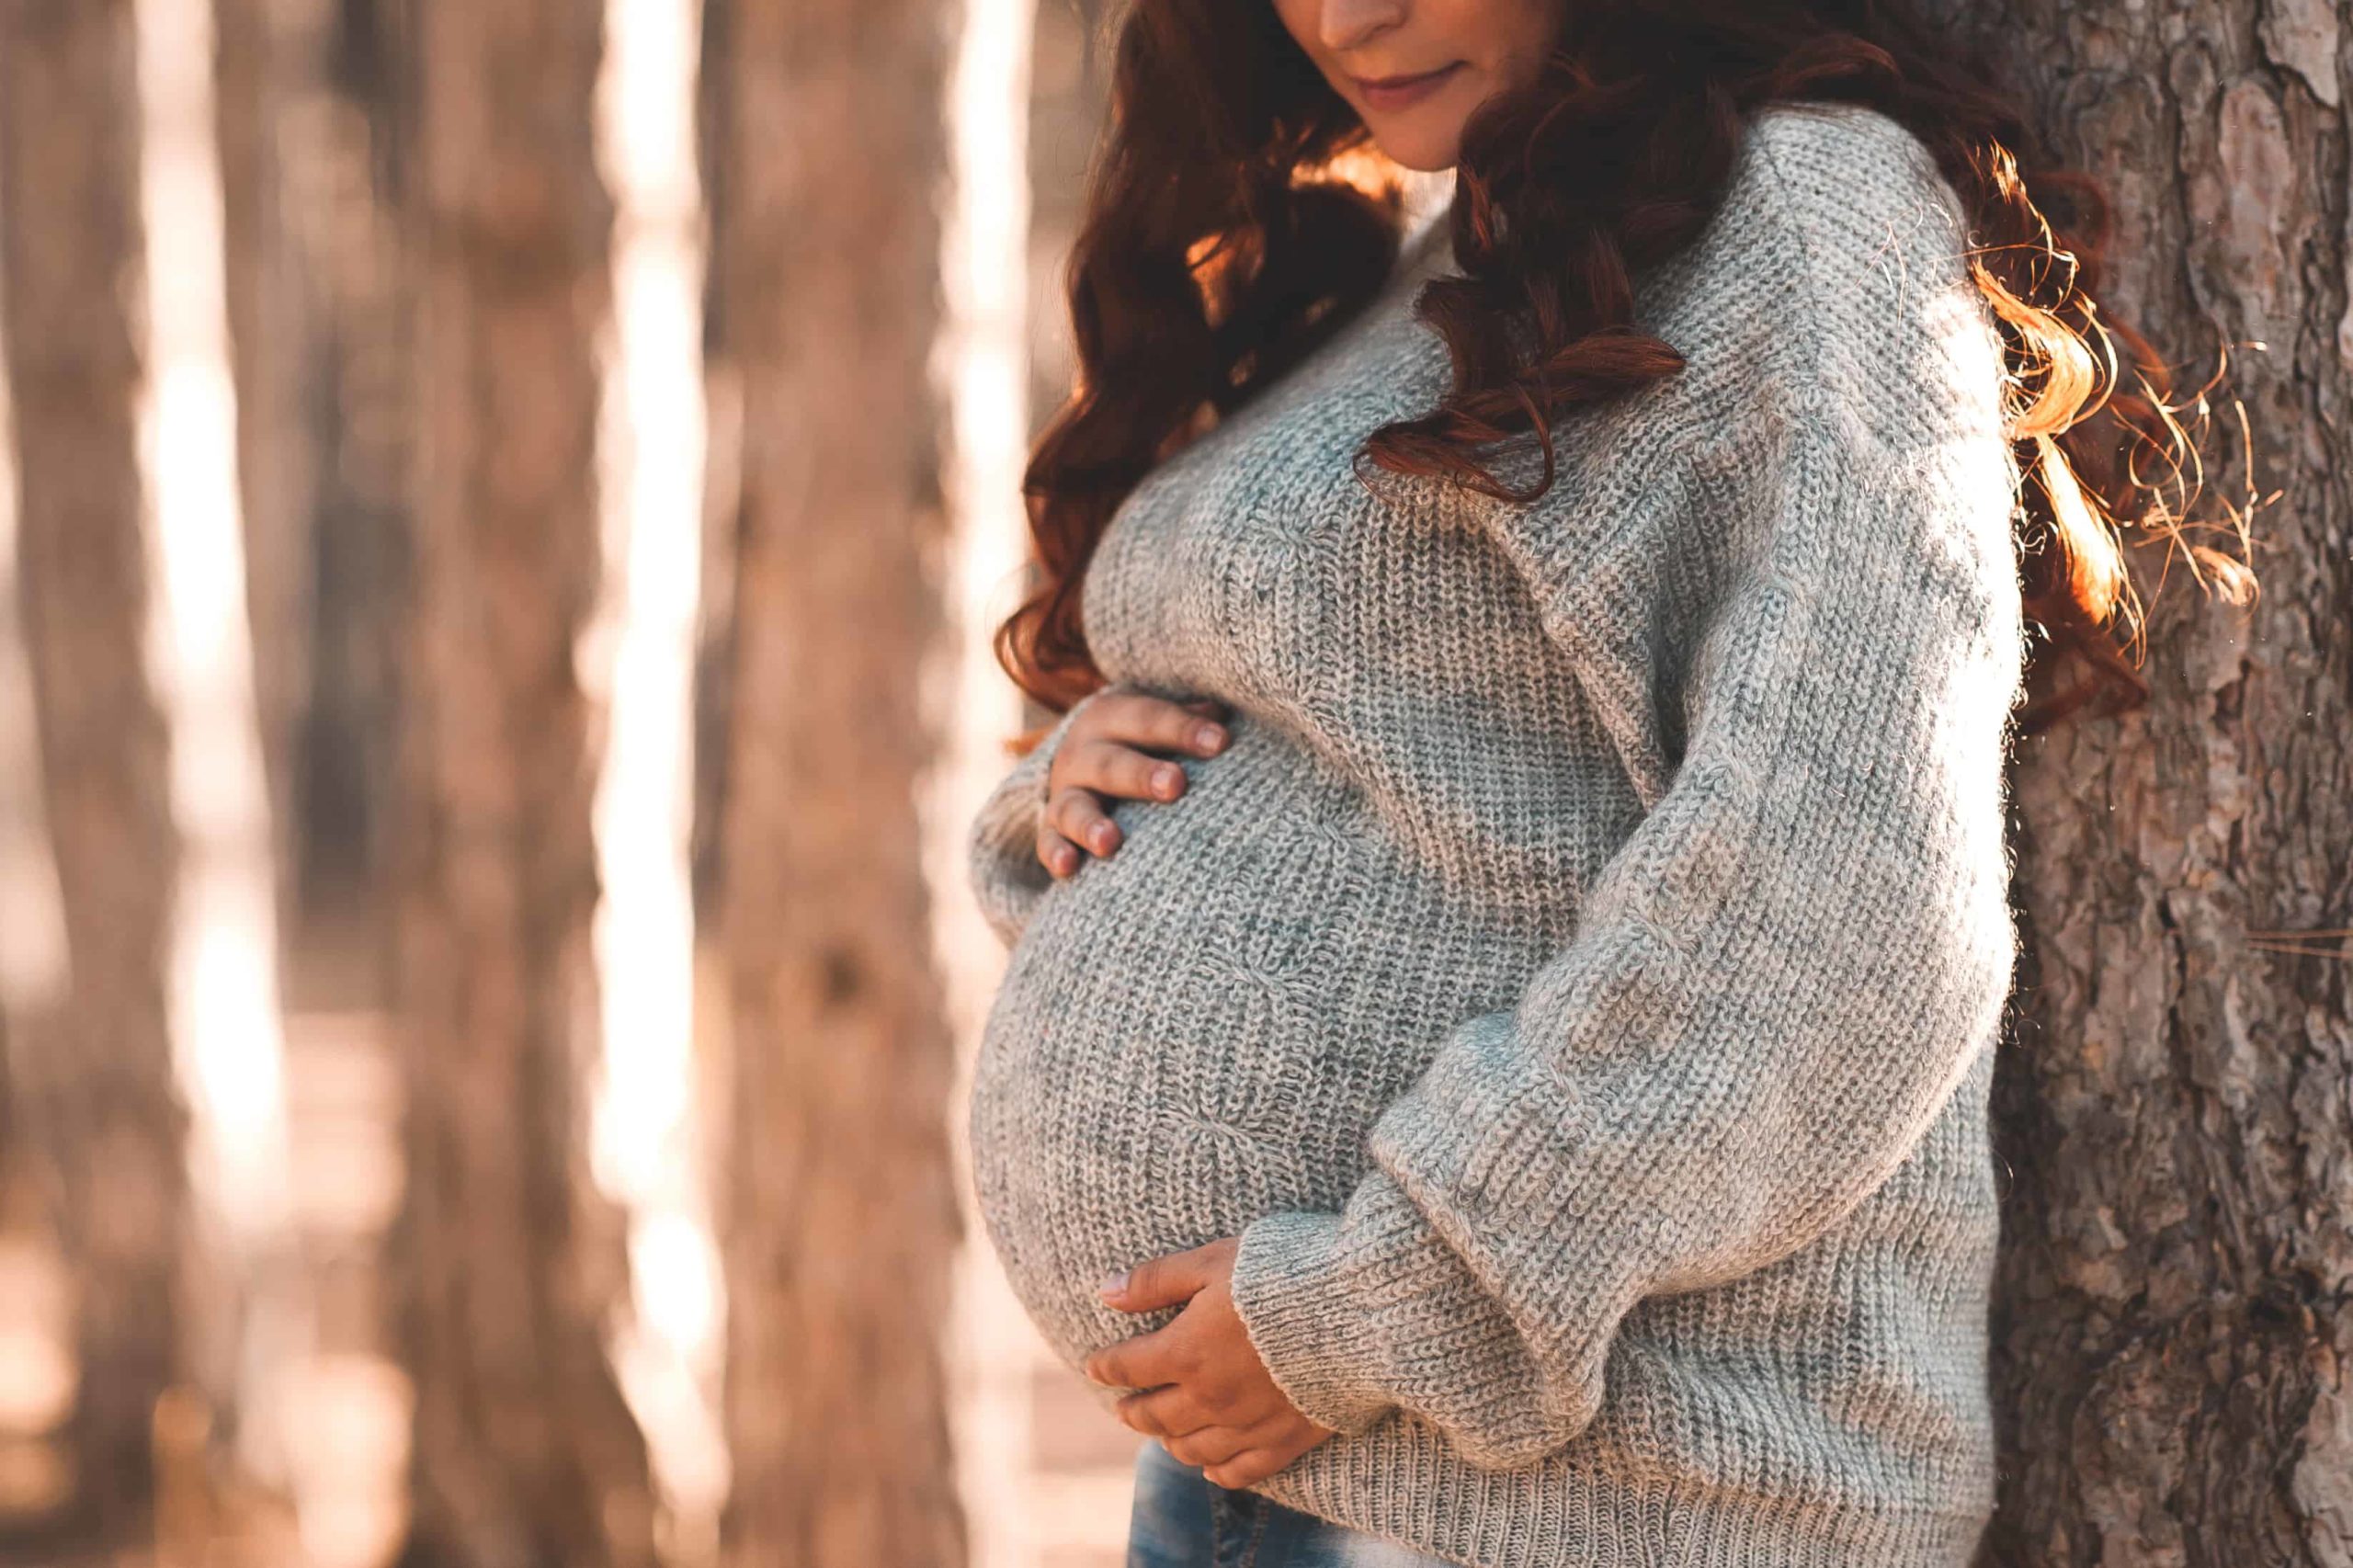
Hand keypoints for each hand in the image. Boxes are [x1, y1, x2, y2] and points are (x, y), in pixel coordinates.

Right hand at [1037, 686, 1231, 877]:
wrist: (1081, 762)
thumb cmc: (1141, 742)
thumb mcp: (1157, 722)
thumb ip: (1188, 718)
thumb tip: (1225, 714)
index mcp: (1112, 718)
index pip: (1149, 719)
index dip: (1183, 729)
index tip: (1221, 742)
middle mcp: (1083, 754)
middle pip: (1111, 764)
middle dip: (1142, 775)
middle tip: (1176, 785)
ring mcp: (1065, 793)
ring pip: (1074, 807)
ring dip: (1091, 823)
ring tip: (1110, 842)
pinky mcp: (1051, 829)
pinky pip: (1048, 842)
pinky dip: (1056, 854)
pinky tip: (1070, 867)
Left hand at [1083, 1236, 1337, 1488]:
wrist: (1354, 1311)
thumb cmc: (1281, 1273)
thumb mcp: (1212, 1260)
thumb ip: (1156, 1280)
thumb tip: (1105, 1293)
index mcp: (1185, 1352)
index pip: (1129, 1367)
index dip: (1107, 1366)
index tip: (1095, 1366)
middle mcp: (1208, 1398)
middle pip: (1154, 1416)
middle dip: (1132, 1411)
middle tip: (1123, 1407)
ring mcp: (1246, 1425)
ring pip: (1191, 1448)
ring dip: (1169, 1441)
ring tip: (1162, 1434)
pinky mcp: (1285, 1441)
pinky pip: (1240, 1471)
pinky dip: (1217, 1472)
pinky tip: (1210, 1468)